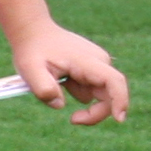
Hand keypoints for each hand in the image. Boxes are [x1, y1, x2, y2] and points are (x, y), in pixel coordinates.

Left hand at [13, 23, 128, 125]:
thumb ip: (43, 88)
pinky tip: (61, 77)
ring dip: (78, 95)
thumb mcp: (30, 69)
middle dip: (95, 112)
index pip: (113, 81)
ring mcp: (98, 63)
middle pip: (110, 94)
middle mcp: (99, 61)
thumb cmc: (32, 51)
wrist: (33, 32)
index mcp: (87, 62)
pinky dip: (76, 90)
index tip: (119, 119)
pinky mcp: (94, 66)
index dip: (120, 101)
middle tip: (73, 119)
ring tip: (55, 80)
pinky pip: (91, 88)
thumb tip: (60, 105)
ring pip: (98, 93)